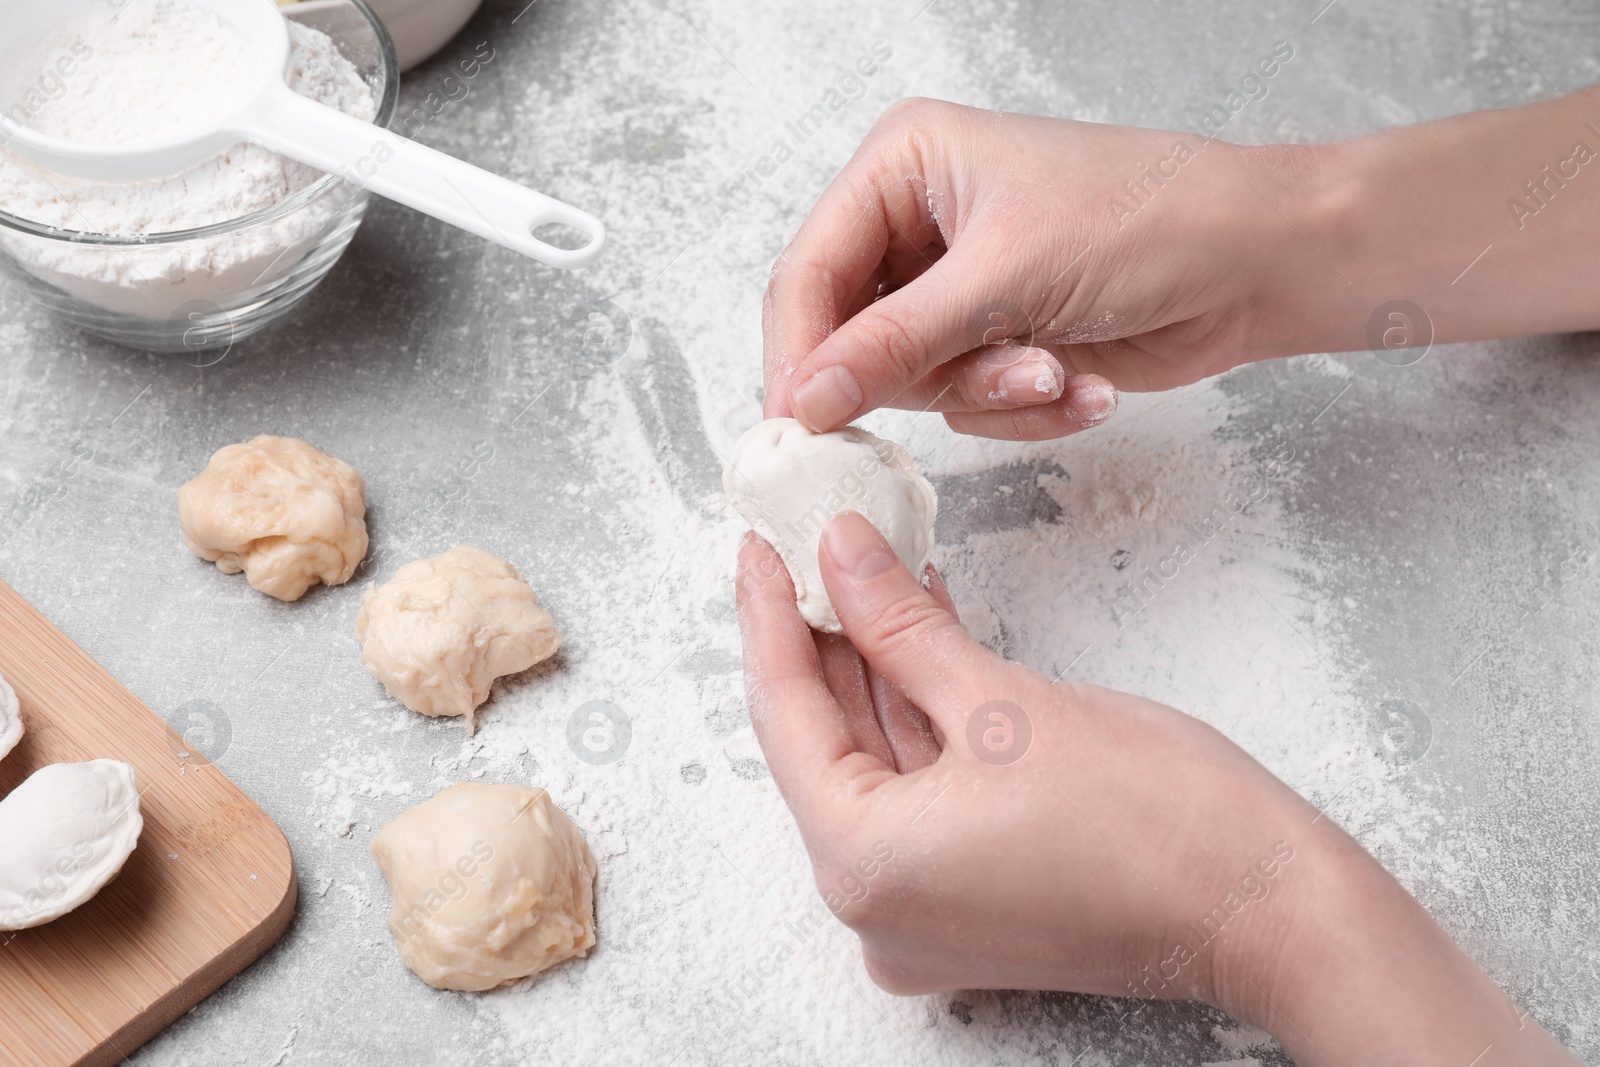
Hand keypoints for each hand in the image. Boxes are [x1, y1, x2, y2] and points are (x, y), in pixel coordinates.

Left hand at [736, 511, 1581, 1064]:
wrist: (1268, 908)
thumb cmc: (1154, 818)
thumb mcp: (1002, 700)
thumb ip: (898, 625)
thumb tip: (838, 551)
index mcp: (862, 866)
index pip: (785, 714)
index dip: (770, 615)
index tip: (760, 543)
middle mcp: (875, 905)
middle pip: (827, 739)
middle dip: (825, 633)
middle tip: (813, 543)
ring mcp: (923, 911)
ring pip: (878, 760)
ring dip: (879, 665)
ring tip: (872, 566)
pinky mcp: (970, 900)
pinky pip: (922, 790)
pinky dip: (922, 714)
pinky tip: (923, 631)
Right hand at [764, 89, 1599, 439]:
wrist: (1256, 265)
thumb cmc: (1150, 221)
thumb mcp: (1006, 278)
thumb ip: (892, 345)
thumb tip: (803, 399)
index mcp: (903, 167)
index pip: (808, 272)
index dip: (798, 355)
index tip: (799, 426)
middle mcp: (918, 224)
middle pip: (851, 337)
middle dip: (926, 374)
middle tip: (989, 378)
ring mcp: (957, 288)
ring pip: (912, 382)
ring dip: (988, 392)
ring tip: (1053, 370)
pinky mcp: (995, 341)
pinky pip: (965, 406)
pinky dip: (1020, 407)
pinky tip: (1077, 380)